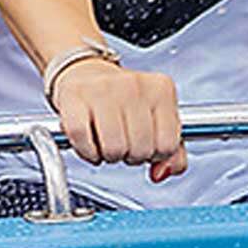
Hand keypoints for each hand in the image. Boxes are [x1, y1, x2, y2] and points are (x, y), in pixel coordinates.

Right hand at [49, 61, 187, 182]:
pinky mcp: (74, 97)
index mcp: (161, 89)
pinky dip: (87, 151)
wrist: (86, 74)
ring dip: (109, 156)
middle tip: (124, 142)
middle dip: (131, 156)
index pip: (168, 146)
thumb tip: (160, 173)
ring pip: (113, 148)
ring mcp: (102, 89)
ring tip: (107, 142)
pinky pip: (82, 139)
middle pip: (140, 150)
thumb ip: (173, 155)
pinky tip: (90, 143)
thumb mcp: (157, 121)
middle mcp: (133, 85)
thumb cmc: (124, 102)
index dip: (155, 154)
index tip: (146, 143)